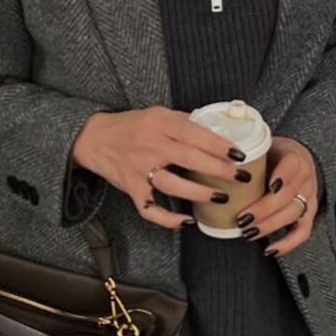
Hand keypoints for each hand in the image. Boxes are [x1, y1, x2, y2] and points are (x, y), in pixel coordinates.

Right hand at [72, 106, 253, 229]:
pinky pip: (153, 211)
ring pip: (174, 186)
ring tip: (221, 197)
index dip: (219, 145)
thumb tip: (215, 133)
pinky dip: (170, 220)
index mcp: (160, 123)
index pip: (195, 133)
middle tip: (240, 177)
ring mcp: (140, 170)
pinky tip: (188, 221)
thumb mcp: (157, 114)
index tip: (239, 154)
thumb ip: (183, 123)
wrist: (94, 138)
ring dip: (200, 194)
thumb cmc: (131, 126)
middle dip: (219, 170)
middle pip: (190, 160)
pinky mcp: (132, 190)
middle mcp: (150, 146)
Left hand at [235, 137, 319, 256]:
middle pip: (288, 196)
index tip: (269, 186)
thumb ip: (248, 159)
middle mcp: (305, 178)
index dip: (282, 176)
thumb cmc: (273, 157)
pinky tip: (269, 250)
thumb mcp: (263, 151)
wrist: (294, 162)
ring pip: (293, 214)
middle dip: (264, 210)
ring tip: (248, 233)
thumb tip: (218, 169)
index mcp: (295, 157)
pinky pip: (302, 233)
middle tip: (242, 219)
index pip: (292, 165)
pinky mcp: (309, 215)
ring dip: (269, 226)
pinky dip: (287, 244)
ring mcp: (309, 198)